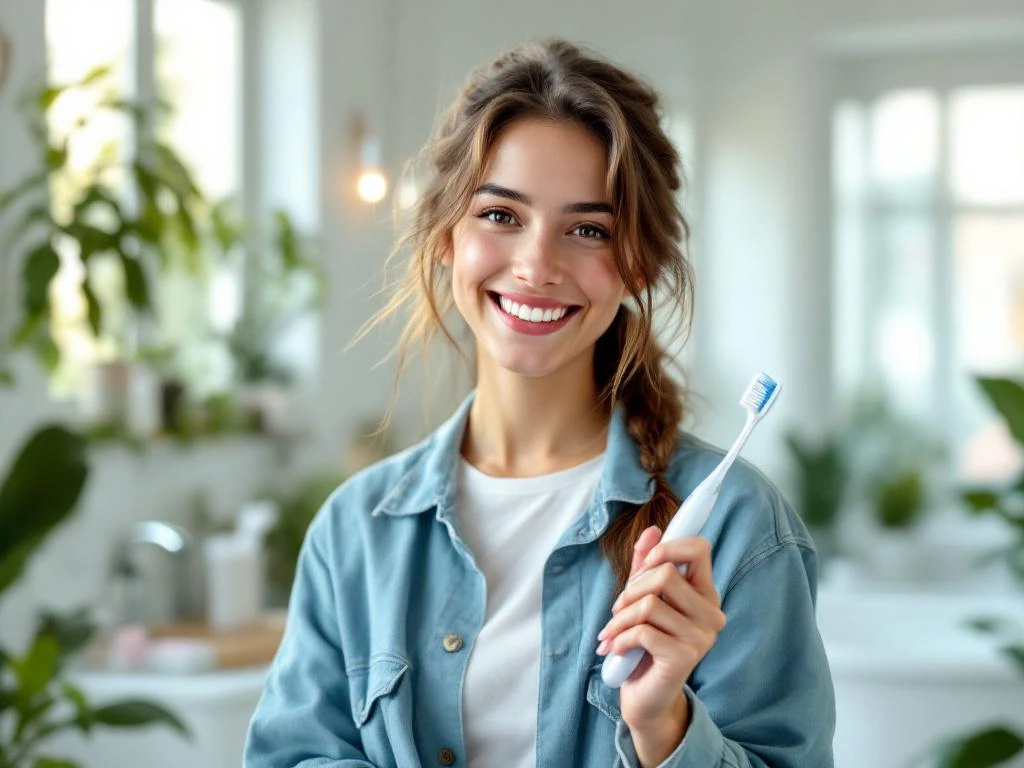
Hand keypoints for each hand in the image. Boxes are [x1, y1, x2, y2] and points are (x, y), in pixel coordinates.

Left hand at [596, 526, 726, 763]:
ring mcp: (701, 637)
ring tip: (612, 631)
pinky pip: (642, 630)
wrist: (646, 696)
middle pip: (665, 573)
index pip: (699, 548)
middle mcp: (711, 613)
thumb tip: (651, 529)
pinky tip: (616, 649)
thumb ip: (647, 564)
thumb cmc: (644, 643)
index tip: (644, 565)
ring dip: (619, 617)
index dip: (666, 548)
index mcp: (705, 593)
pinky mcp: (684, 657)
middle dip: (631, 588)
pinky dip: (619, 637)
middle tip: (618, 610)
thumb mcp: (642, 599)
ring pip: (649, 602)